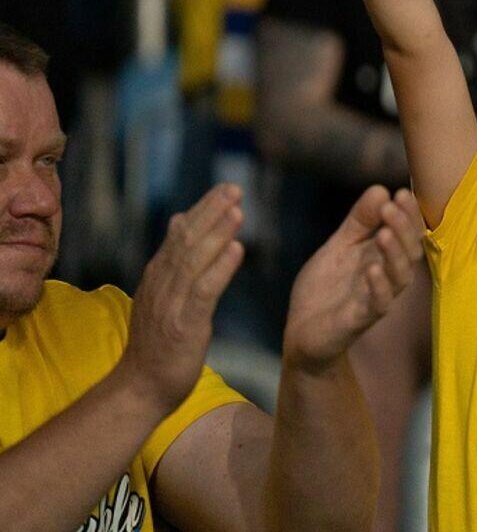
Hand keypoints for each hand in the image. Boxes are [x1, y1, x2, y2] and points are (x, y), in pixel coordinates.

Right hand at [117, 185, 245, 412]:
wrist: (140, 387)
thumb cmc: (157, 342)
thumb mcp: (162, 294)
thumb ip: (173, 260)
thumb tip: (180, 220)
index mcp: (158, 276)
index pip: (180, 234)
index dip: (203, 210)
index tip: (225, 188)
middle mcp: (162, 284)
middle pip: (186, 240)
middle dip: (211, 212)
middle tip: (234, 187)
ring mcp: (171, 304)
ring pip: (194, 261)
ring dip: (218, 233)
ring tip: (238, 210)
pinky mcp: (183, 325)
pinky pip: (203, 291)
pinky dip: (220, 268)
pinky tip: (237, 250)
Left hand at [283, 186, 421, 370]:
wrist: (302, 332)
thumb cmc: (325, 289)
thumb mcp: (339, 246)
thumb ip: (359, 221)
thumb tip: (381, 189)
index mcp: (382, 256)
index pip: (407, 232)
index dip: (408, 213)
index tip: (401, 192)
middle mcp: (386, 276)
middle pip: (409, 251)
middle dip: (404, 227)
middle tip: (392, 206)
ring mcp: (375, 298)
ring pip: (400, 277)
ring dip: (395, 253)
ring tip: (384, 232)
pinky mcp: (360, 319)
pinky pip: (378, 304)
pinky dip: (378, 286)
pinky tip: (372, 269)